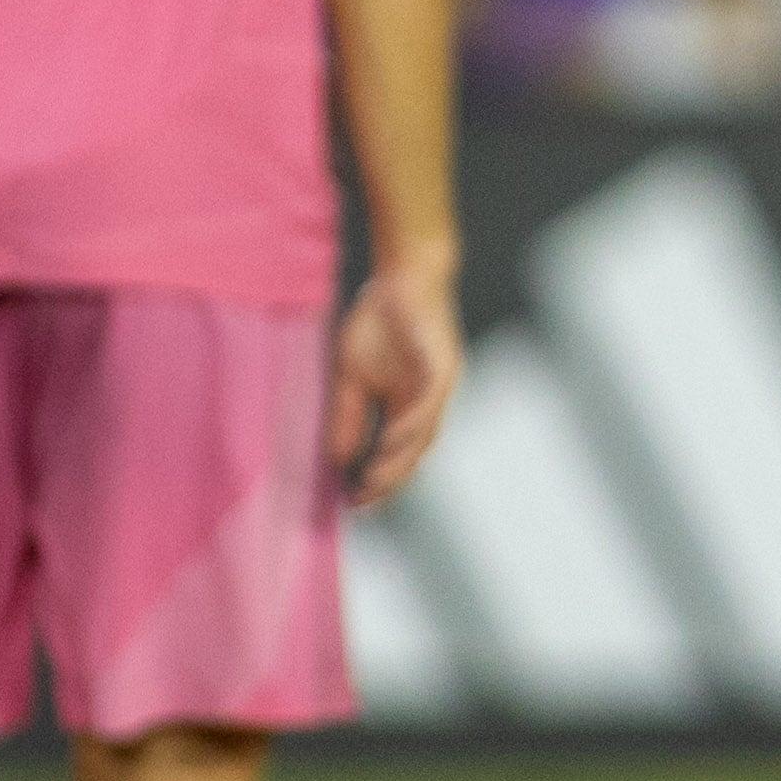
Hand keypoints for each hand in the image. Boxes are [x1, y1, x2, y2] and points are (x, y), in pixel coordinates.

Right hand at [326, 255, 461, 508]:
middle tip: (366, 502)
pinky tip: (391, 441)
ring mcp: (437, 387)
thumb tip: (336, 458)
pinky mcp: (443, 368)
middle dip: (389, 481)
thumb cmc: (378, 322)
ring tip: (376, 481)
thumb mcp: (351, 376)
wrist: (402, 277)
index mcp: (405, 407)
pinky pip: (431, 405)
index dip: (377, 480)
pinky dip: (412, 426)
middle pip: (412, 454)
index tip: (353, 503)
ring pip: (424, 435)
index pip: (393, 454)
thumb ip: (348, 415)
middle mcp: (426, 403)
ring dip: (401, 460)